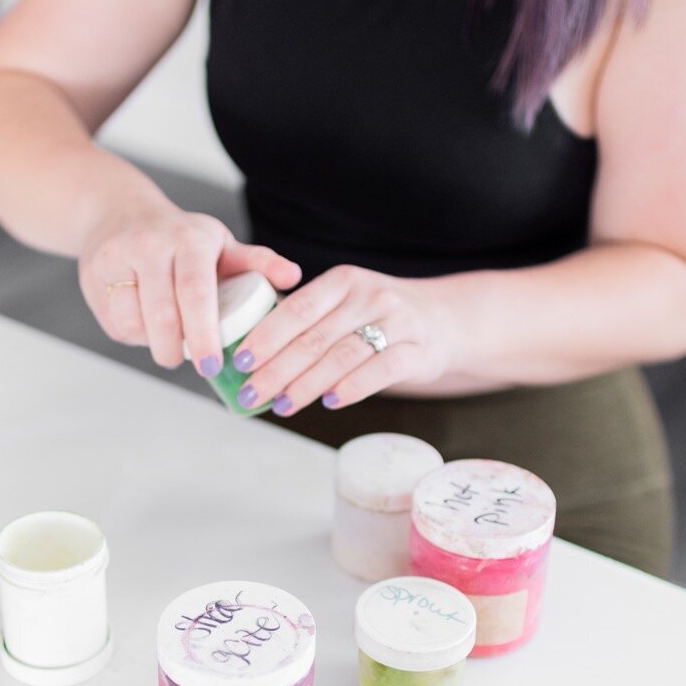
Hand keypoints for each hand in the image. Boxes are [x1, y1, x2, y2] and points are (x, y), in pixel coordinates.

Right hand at [77, 205, 301, 372]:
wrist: (116, 213)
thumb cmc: (181, 240)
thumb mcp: (221, 245)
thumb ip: (257, 263)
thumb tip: (293, 277)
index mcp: (189, 238)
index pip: (196, 292)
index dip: (205, 334)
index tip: (214, 365)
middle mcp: (150, 244)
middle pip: (164, 313)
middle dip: (179, 350)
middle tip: (199, 366)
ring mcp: (117, 258)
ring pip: (135, 322)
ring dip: (157, 345)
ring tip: (172, 344)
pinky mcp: (93, 276)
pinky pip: (116, 322)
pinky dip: (134, 336)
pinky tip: (147, 328)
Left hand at [231, 265, 453, 414]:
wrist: (444, 322)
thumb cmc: (380, 317)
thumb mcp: (346, 302)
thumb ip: (309, 319)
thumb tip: (251, 352)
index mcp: (343, 281)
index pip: (297, 308)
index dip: (266, 336)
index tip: (241, 360)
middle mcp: (369, 296)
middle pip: (314, 338)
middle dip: (276, 369)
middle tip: (251, 392)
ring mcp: (395, 322)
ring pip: (340, 358)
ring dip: (306, 386)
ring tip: (281, 405)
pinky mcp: (416, 351)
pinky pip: (378, 372)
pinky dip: (350, 389)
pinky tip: (328, 402)